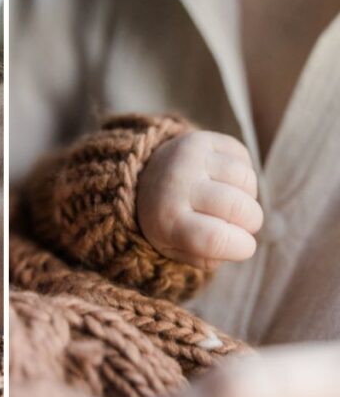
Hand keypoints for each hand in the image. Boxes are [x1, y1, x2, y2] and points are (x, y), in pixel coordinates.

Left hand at [137, 131, 262, 269]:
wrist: (145, 177)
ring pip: (247, 181)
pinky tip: (226, 181)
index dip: (241, 247)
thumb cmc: (169, 220)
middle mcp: (176, 184)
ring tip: (230, 202)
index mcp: (166, 219)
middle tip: (242, 224)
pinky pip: (245, 158)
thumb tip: (241, 246)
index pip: (215, 239)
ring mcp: (189, 158)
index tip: (244, 247)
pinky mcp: (202, 139)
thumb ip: (207, 257)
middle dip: (251, 222)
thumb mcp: (177, 248)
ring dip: (249, 197)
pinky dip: (243, 175)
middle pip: (238, 208)